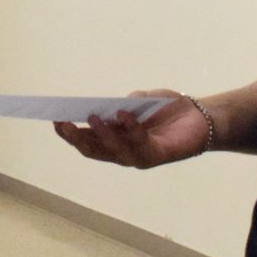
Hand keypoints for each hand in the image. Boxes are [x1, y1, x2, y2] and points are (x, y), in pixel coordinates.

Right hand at [52, 91, 210, 169]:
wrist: (203, 117)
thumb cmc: (169, 109)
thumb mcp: (142, 99)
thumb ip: (127, 103)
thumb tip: (113, 107)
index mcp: (115, 140)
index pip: (87, 141)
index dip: (69, 133)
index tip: (53, 119)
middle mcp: (124, 152)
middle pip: (94, 150)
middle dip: (77, 138)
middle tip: (62, 123)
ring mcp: (140, 156)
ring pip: (114, 151)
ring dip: (102, 135)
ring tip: (92, 116)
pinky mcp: (158, 155)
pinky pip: (140, 144)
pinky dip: (131, 129)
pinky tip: (124, 114)